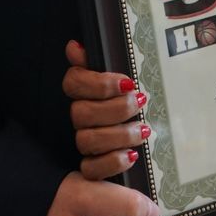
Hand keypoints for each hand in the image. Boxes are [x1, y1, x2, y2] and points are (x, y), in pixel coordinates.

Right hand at [63, 39, 148, 180]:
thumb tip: (75, 47)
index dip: (98, 83)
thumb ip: (97, 65)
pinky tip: (132, 155)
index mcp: (83, 92)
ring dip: (120, 135)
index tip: (127, 83)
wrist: (141, 137)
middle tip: (139, 104)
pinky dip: (113, 162)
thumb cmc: (129, 106)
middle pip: (81, 113)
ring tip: (143, 129)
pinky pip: (91, 168)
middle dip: (115, 110)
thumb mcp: (119, 83)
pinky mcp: (92, 167)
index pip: (73, 83)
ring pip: (87, 140)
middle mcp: (79, 118)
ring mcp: (83, 142)